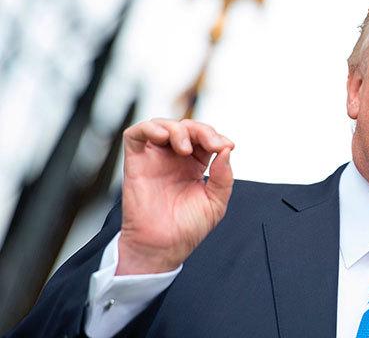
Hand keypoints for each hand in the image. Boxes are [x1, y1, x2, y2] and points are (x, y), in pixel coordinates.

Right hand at [116, 118, 233, 274]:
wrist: (163, 248)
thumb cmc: (187, 229)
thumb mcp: (216, 202)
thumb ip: (224, 176)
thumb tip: (227, 150)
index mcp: (195, 165)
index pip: (205, 138)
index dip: (216, 136)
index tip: (225, 147)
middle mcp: (174, 159)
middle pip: (187, 127)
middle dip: (202, 130)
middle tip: (211, 144)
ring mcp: (155, 159)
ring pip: (163, 125)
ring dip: (178, 128)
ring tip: (185, 147)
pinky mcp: (136, 162)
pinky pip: (136, 134)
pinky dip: (149, 128)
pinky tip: (163, 137)